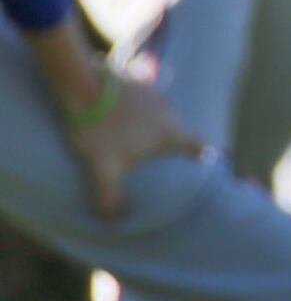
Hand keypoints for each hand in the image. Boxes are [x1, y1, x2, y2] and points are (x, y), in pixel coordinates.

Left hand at [65, 71, 205, 218]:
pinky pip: (140, 98)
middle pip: (178, 130)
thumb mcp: (103, 169)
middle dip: (170, 143)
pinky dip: (132, 108)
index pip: (198, 146)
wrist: (79, 84)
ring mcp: (152, 92)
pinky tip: (114, 116)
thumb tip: (113, 220)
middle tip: (156, 156)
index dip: (202, 156)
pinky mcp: (133, 80)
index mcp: (170, 133)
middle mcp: (168, 111)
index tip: (200, 163)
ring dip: (150, 124)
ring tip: (131, 137)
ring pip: (159, 113)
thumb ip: (110, 197)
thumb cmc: (99, 128)